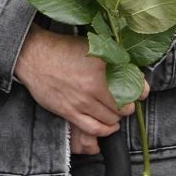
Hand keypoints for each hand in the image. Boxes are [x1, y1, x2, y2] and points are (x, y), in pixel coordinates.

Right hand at [14, 27, 137, 142]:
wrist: (34, 56)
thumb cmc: (63, 48)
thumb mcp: (93, 45)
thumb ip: (114, 57)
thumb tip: (133, 68)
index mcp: (103, 66)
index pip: (135, 85)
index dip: (141, 90)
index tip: (140, 92)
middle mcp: (94, 86)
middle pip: (125, 106)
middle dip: (129, 105)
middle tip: (126, 101)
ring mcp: (82, 101)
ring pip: (111, 119)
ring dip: (117, 117)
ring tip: (116, 112)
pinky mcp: (69, 112)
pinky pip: (94, 128)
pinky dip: (106, 130)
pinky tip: (110, 126)